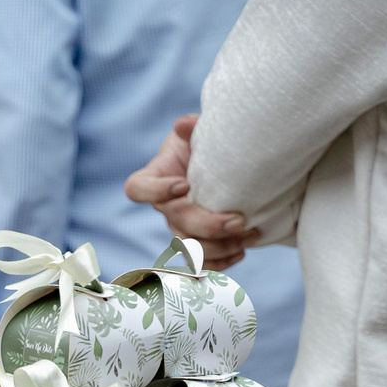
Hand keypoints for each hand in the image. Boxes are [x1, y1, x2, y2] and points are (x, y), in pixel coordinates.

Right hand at [123, 114, 256, 267]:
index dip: (157, 191)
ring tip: (248, 234)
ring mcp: (179, 227)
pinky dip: (222, 261)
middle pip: (174, 223)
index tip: (184, 184)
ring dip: (218, 247)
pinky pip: (202, 262)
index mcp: (156, 177)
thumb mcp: (199, 131)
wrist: (226, 161)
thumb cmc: (207, 143)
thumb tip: (184, 124)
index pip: (138, 189)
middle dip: (206, 225)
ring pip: (189, 248)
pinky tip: (243, 251)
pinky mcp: (198, 241)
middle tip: (237, 221)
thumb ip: (192, 128)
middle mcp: (164, 207)